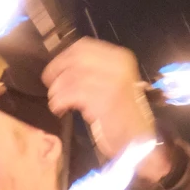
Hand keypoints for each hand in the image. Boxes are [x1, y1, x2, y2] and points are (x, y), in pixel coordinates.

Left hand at [42, 39, 171, 179]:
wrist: (140, 142)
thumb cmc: (123, 115)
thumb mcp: (112, 85)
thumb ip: (94, 72)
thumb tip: (65, 67)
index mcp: (120, 58)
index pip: (84, 47)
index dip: (63, 57)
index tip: (54, 70)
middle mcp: (118, 66)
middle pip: (76, 59)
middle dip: (58, 71)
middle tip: (50, 85)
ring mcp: (113, 83)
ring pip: (73, 76)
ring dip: (58, 89)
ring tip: (55, 101)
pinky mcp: (105, 101)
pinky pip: (74, 94)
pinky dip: (61, 100)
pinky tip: (59, 108)